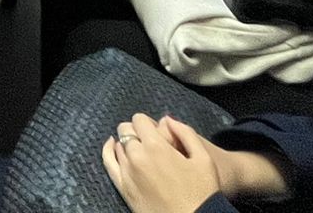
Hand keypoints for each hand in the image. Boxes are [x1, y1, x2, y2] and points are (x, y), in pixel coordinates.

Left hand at [101, 113, 222, 212]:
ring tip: (139, 149)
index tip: (155, 131)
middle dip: (136, 131)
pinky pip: (108, 163)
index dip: (148, 122)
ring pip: (118, 145)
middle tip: (149, 141)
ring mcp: (127, 173)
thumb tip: (167, 119)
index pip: (139, 120)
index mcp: (155, 147)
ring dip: (127, 142)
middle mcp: (136, 157)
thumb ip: (185, 132)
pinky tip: (112, 146)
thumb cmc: (202, 192)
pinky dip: (108, 151)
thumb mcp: (204, 158)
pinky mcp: (123, 189)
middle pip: (126, 130)